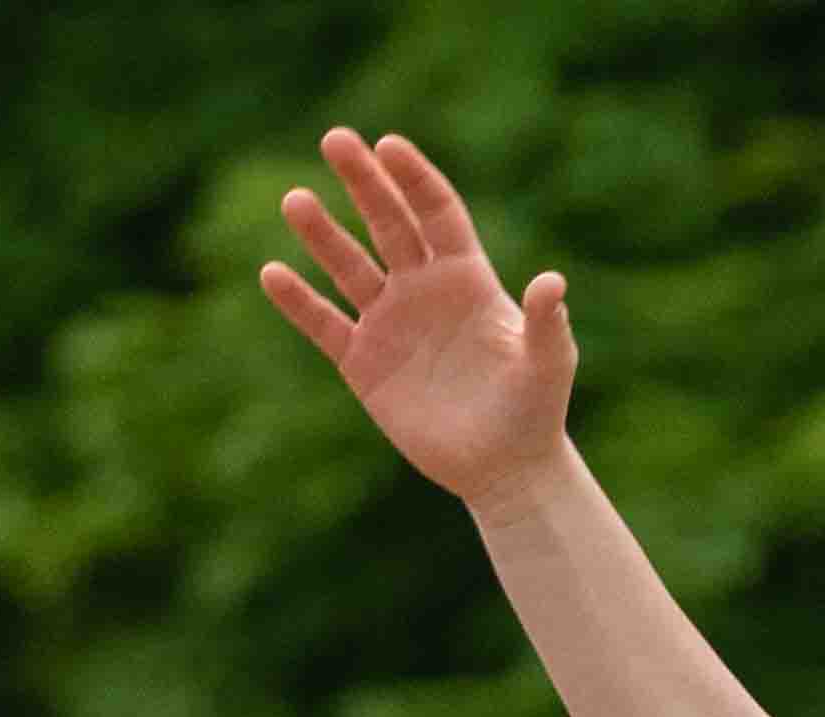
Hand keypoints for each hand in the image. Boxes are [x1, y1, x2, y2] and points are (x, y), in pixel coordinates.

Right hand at [259, 128, 575, 508]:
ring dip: (322, 234)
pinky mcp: (363, 363)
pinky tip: (272, 274)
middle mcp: (422, 290)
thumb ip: (547, 324)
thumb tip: (552, 282)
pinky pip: (324, 324)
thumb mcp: (548, 366)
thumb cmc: (535, 412)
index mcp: (467, 279)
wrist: (504, 469)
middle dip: (364, 182)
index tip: (389, 145)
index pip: (437, 214)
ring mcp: (390, 323)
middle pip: (388, 223)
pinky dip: (299, 302)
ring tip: (296, 201)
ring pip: (349, 266)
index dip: (414, 178)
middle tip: (336, 139)